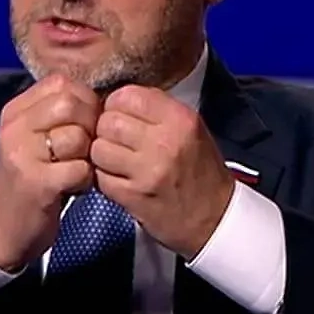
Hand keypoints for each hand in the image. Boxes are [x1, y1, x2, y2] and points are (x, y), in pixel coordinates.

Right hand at [0, 74, 99, 271]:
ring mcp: (23, 155)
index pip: (60, 83)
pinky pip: (80, 168)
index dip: (84, 100)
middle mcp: (14, 128)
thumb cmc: (31, 177)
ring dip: (88, 155)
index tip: (86, 122)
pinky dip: (86, 179)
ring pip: (77, 136)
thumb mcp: (33, 137)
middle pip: (70, 104)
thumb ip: (58, 112)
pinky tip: (75, 186)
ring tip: (77, 168)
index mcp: (15, 111)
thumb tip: (101, 97)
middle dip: (90, 124)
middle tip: (87, 147)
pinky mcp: (36, 183)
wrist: (4, 227)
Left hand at [90, 86, 235, 259]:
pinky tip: (119, 180)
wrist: (214, 218)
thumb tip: (120, 98)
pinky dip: (105, 179)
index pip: (127, 95)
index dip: (117, 104)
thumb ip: (158, 108)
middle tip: (117, 140)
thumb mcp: (192, 129)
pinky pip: (100, 177)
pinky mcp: (134, 196)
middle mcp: (164, 142)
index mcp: (180, 120)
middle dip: (106, 130)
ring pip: (98, 148)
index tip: (120, 114)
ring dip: (102, 155)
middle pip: (108, 121)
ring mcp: (147, 171)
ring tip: (117, 161)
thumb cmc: (201, 172)